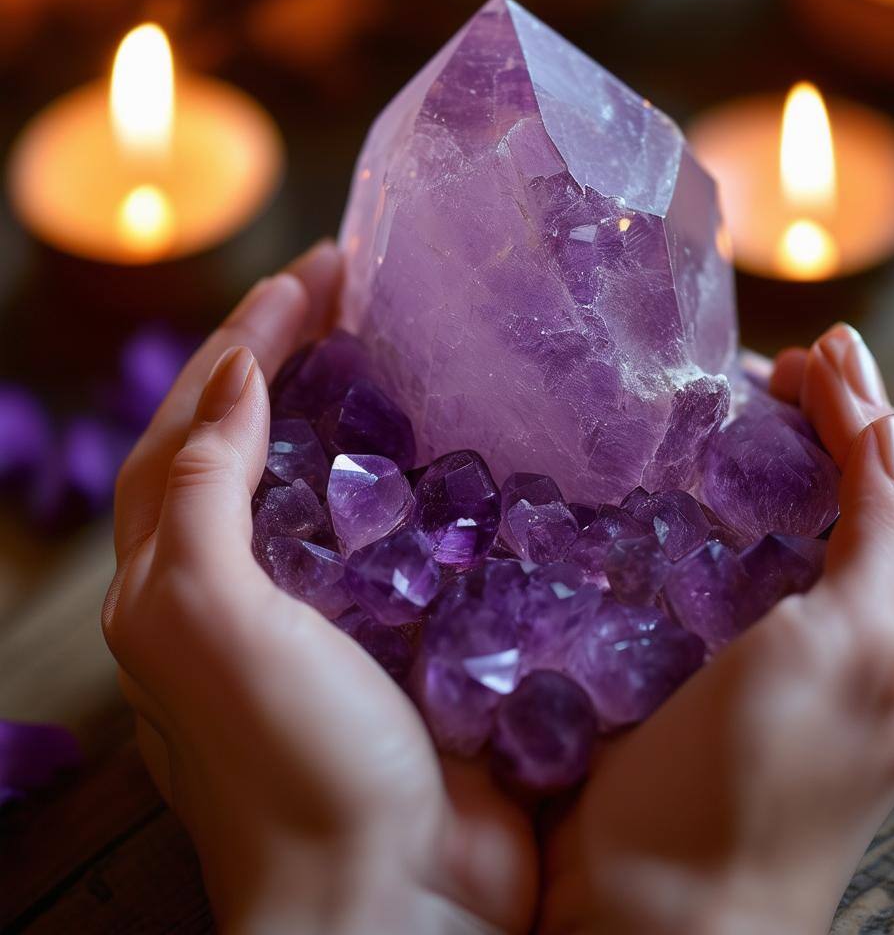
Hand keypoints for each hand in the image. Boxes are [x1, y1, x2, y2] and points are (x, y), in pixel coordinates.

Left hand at [102, 241, 536, 934]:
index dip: (252, 337)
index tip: (317, 273)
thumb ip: (200, 494)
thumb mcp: (205, 621)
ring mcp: (331, 609)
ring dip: (361, 406)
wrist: (395, 901)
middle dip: (299, 355)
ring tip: (406, 344)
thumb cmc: (288, 764)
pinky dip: (423, 477)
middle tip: (362, 289)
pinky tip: (460, 442)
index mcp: (181, 577)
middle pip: (262, 437)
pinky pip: (410, 531)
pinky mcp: (406, 632)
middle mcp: (248, 585)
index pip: (203, 421)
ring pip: (336, 478)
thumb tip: (227, 377)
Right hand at [541, 324, 893, 934]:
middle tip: (774, 370)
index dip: (865, 415)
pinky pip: (728, 575)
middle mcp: (852, 641)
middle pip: (852, 507)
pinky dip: (719, 519)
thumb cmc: (761, 783)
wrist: (661, 911)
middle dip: (826, 428)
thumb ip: (886, 543)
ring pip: (790, 536)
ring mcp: (778, 659)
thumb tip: (887, 435)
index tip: (819, 351)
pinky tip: (687, 496)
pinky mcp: (709, 672)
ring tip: (735, 410)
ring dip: (773, 465)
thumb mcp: (854, 651)